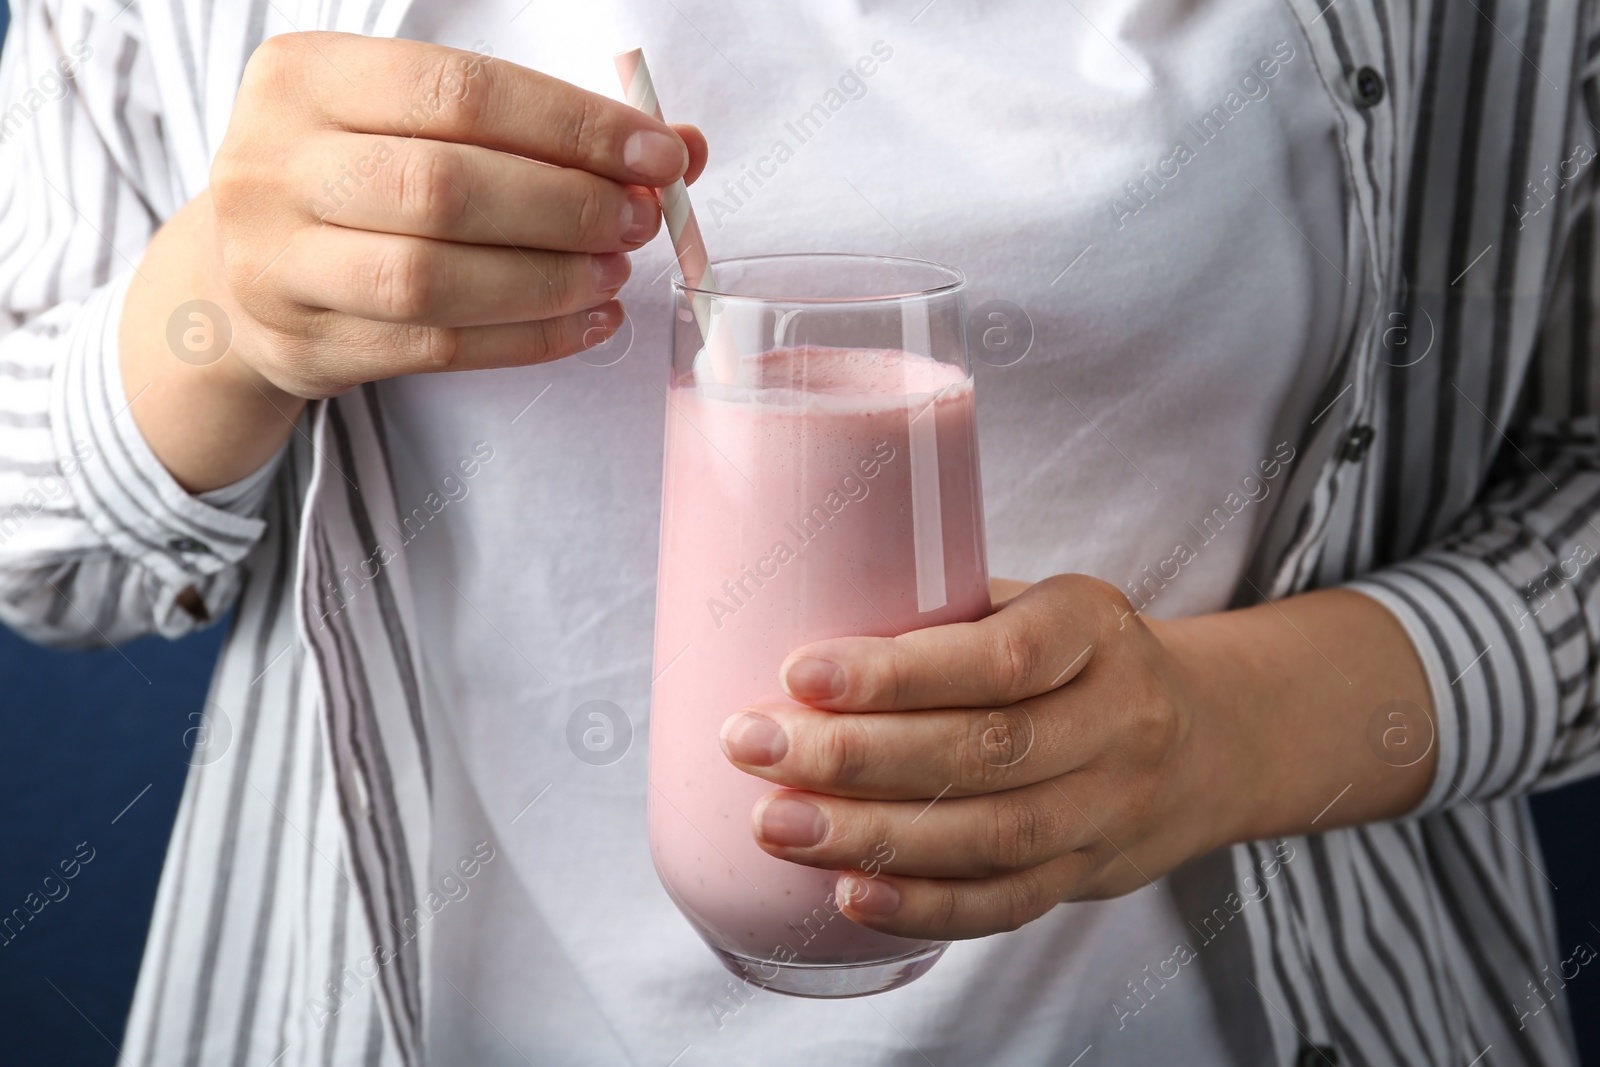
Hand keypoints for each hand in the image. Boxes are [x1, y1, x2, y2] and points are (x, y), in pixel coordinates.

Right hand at [209, 32, 705, 395]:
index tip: (659, 155)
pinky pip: (436, 349)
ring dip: (548, 280)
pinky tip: (585, 322)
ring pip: (433, 280)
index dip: (572, 126)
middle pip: (443, 187)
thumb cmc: (359, 178)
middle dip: (564, 206)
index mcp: (304, 77)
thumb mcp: (420, 124)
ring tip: (614, 272)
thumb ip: (542, 128)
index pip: (459, 91)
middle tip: (638, 219)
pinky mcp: (303, 344)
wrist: (242, 267)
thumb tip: (683, 149)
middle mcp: (273, 164)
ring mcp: (276, 263)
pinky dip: (527, 339)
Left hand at [718, 574, 1240, 940]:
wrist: (1207, 735)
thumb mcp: (1033, 603)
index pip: (1002, 656)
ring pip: (993, 836)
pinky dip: (925, 906)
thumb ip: (941, 618)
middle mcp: (1119, 718)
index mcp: (1095, 627)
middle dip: (855, 756)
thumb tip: (789, 619)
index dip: (899, 673)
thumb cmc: (1073, 653)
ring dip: (872, 837)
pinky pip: (1009, 903)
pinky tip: (848, 895)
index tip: (799, 674)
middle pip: (986, 751)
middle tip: (751, 747)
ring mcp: (1113, 806)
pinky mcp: (1092, 872)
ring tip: (776, 824)